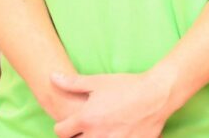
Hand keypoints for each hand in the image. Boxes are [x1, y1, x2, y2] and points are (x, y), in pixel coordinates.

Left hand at [51, 70, 174, 137]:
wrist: (157, 95)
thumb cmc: (127, 86)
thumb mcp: (99, 82)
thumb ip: (72, 83)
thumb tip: (52, 77)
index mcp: (86, 119)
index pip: (60, 132)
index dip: (63, 126)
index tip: (71, 122)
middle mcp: (96, 135)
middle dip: (77, 136)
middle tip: (88, 126)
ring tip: (103, 129)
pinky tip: (118, 132)